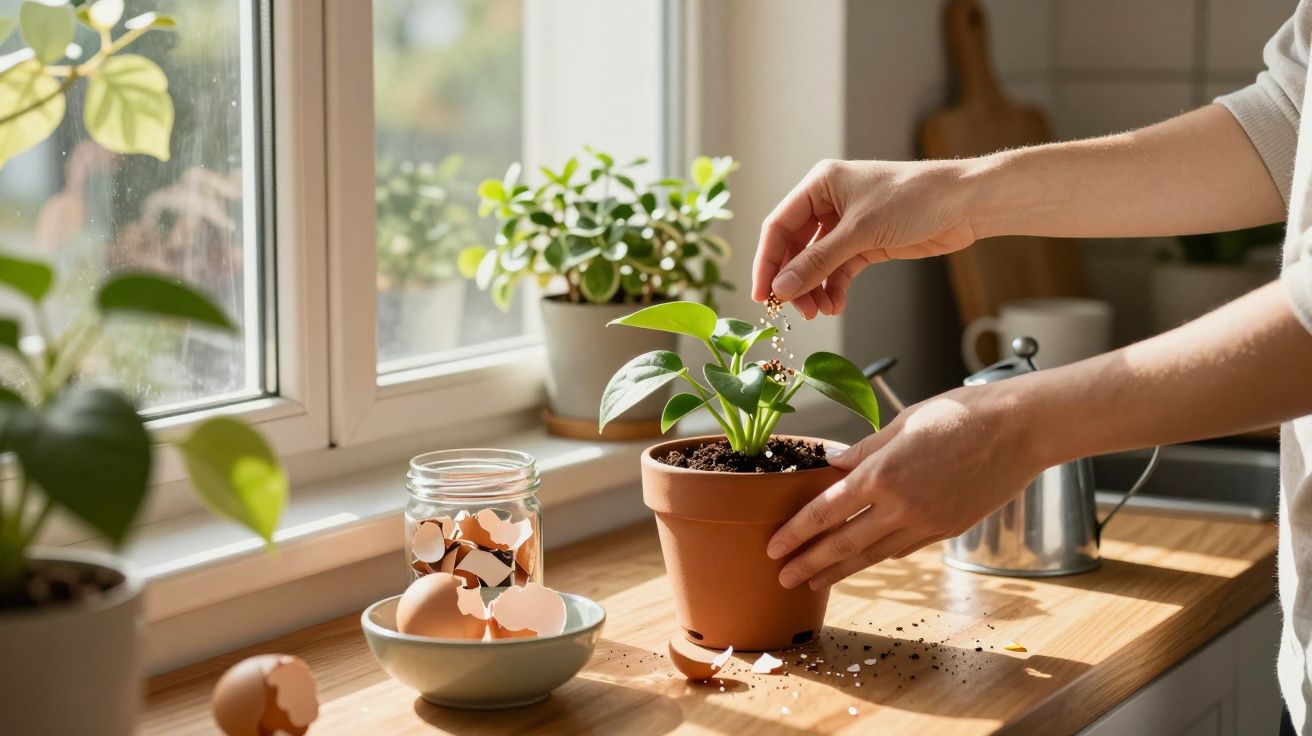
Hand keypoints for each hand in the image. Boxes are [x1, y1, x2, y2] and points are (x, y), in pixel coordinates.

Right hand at [752, 158, 981, 317]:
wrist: (965, 203)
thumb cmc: (914, 199)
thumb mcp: (860, 231)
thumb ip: (819, 261)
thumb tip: (782, 288)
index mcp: (820, 185)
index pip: (779, 226)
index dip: (767, 262)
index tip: (762, 295)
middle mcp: (828, 202)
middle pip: (795, 247)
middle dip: (794, 280)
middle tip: (794, 310)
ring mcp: (848, 224)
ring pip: (817, 262)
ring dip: (814, 289)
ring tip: (819, 312)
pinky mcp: (866, 243)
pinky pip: (839, 270)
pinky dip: (834, 288)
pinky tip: (835, 305)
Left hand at [766, 383, 1048, 589]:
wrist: (1021, 430)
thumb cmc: (961, 413)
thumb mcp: (903, 423)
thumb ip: (863, 451)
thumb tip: (830, 467)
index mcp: (881, 475)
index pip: (825, 512)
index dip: (796, 533)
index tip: (774, 547)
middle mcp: (900, 507)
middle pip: (842, 544)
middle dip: (808, 563)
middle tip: (782, 578)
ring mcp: (927, 523)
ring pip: (872, 555)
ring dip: (840, 570)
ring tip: (814, 580)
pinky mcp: (948, 531)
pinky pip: (903, 549)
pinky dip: (878, 556)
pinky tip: (862, 561)